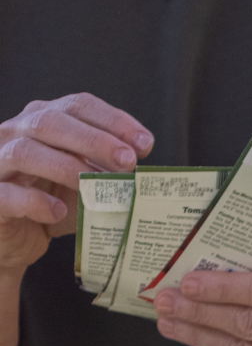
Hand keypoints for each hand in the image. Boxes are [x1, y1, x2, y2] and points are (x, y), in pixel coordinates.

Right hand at [0, 91, 150, 276]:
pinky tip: (58, 211)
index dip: (112, 120)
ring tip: (97, 184)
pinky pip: (9, 195)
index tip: (144, 143)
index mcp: (41, 121)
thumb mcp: (81, 187)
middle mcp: (15, 134)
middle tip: (128, 161)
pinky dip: (35, 201)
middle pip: (50, 122)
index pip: (76, 106)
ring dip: (66, 166)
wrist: (11, 240)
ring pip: (26, 152)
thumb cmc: (48, 205)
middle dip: (93, 139)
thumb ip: (104, 175)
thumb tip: (143, 175)